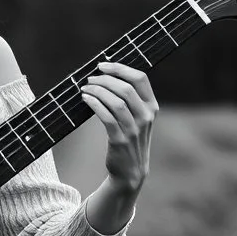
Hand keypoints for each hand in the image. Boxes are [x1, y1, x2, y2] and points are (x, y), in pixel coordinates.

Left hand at [79, 60, 158, 188]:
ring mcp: (134, 129)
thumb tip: (107, 75)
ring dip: (97, 91)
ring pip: (116, 101)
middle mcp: (146, 116)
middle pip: (126, 87)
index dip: (120, 68)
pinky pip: (106, 117)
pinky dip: (95, 104)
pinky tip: (86, 99)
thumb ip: (130, 99)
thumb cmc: (130, 138)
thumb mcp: (138, 118)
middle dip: (104, 79)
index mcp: (151, 106)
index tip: (103, 65)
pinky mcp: (120, 140)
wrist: (130, 170)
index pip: (140, 78)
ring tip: (85, 88)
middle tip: (90, 79)